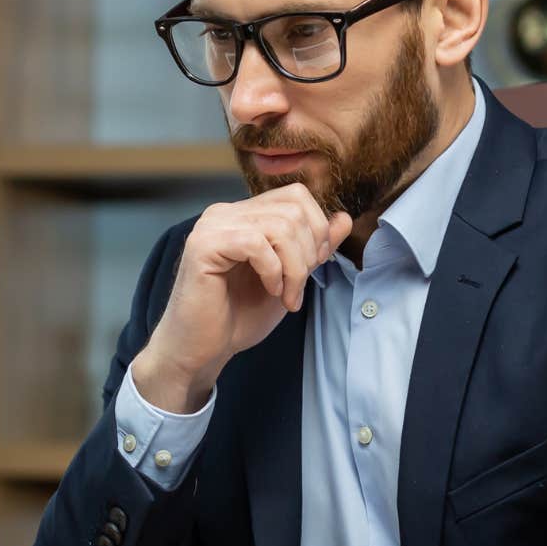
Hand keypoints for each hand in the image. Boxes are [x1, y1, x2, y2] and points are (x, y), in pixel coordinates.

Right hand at [131, 185, 352, 411]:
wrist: (203, 349)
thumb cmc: (238, 316)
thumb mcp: (289, 278)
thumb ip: (314, 247)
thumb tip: (343, 217)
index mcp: (244, 215)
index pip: (296, 196)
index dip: (317, 229)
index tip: (313, 267)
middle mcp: (226, 213)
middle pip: (293, 208)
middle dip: (309, 251)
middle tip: (298, 287)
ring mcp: (213, 226)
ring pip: (280, 225)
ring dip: (294, 267)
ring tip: (286, 295)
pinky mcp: (203, 245)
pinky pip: (256, 242)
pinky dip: (273, 270)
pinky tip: (269, 290)